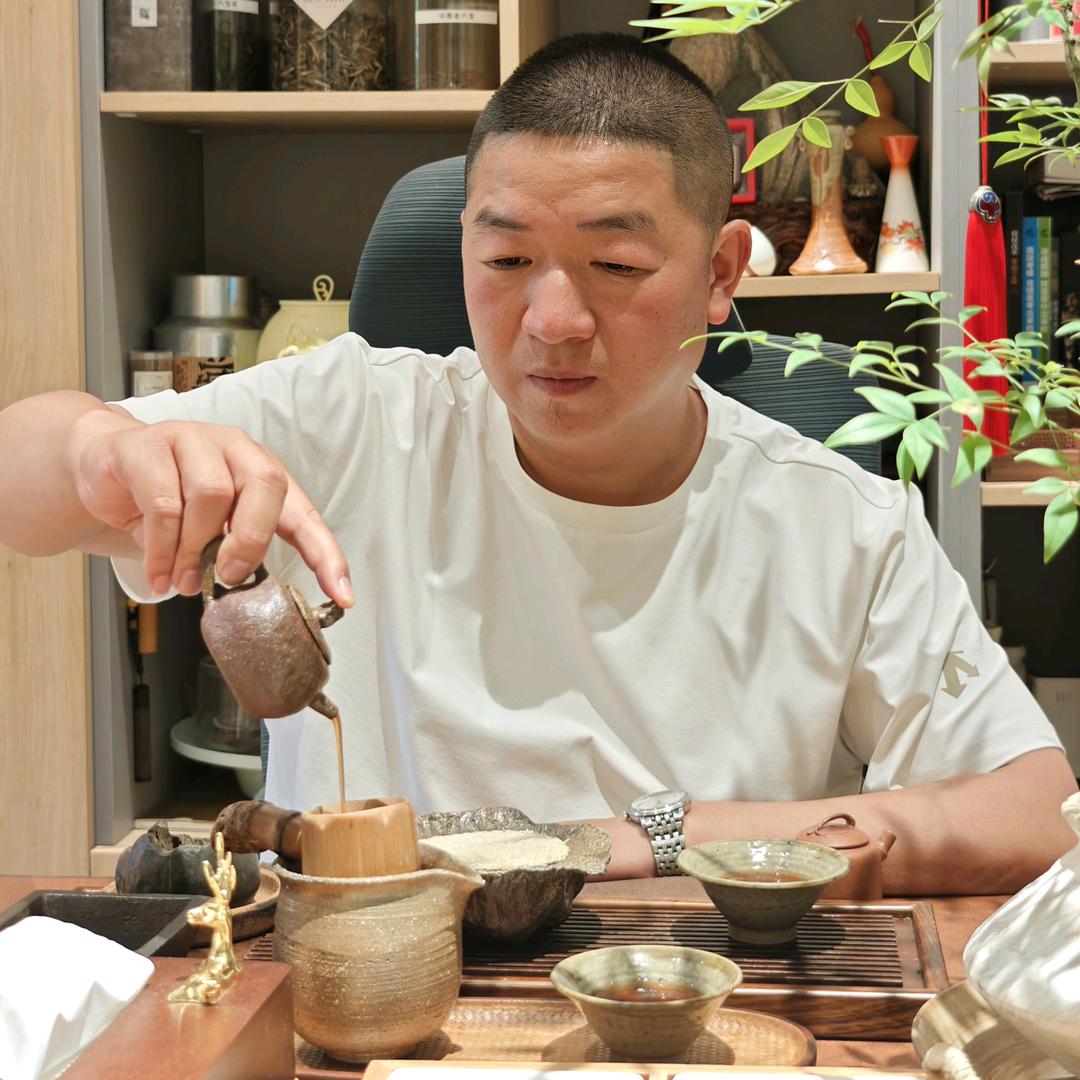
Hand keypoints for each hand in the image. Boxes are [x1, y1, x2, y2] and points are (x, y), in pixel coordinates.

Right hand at [67, 409, 353, 606]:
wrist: (105, 466)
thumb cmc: (169, 499)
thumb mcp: (210, 529)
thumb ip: (233, 550)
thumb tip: (245, 588)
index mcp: (261, 473)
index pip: (304, 514)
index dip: (326, 555)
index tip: (342, 596)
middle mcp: (235, 449)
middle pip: (266, 485)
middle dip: (251, 541)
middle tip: (227, 577)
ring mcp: (192, 441)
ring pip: (211, 495)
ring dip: (195, 550)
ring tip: (182, 580)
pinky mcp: (147, 447)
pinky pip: (164, 503)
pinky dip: (162, 549)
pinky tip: (158, 573)